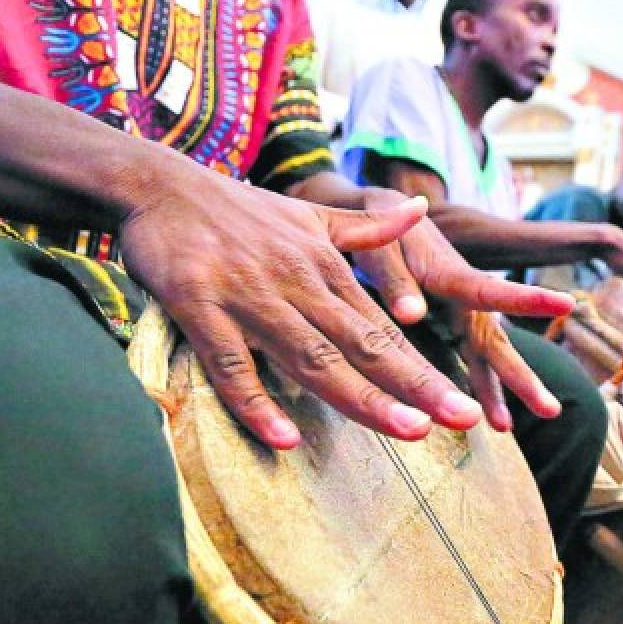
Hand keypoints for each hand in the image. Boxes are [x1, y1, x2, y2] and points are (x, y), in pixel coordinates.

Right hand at [120, 173, 487, 449]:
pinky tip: (284, 438)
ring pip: (311, 355)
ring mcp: (249, 297)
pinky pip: (230, 362)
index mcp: (324, 267)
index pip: (382, 328)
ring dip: (360, 395)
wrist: (161, 185)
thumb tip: (421, 211)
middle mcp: (296, 283)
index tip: (461, 406)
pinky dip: (255, 400)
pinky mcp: (200, 306)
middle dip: (414, 385)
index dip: (423, 368)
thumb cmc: (238, 208)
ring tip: (407, 430)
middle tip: (460, 419)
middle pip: (362, 344)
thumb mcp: (310, 212)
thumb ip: (366, 226)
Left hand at [350, 188, 571, 426]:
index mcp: (451, 273)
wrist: (388, 218)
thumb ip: (396, 282)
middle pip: (496, 341)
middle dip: (521, 376)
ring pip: (488, 356)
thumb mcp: (383, 251)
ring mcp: (462, 313)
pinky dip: (482, 387)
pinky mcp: (453, 323)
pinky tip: (492, 418)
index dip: (526, 298)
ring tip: (506, 429)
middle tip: (550, 409)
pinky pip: (472, 359)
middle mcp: (466, 299)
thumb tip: (411, 315)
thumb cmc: (386, 234)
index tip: (565, 304)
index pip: (491, 289)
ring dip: (501, 391)